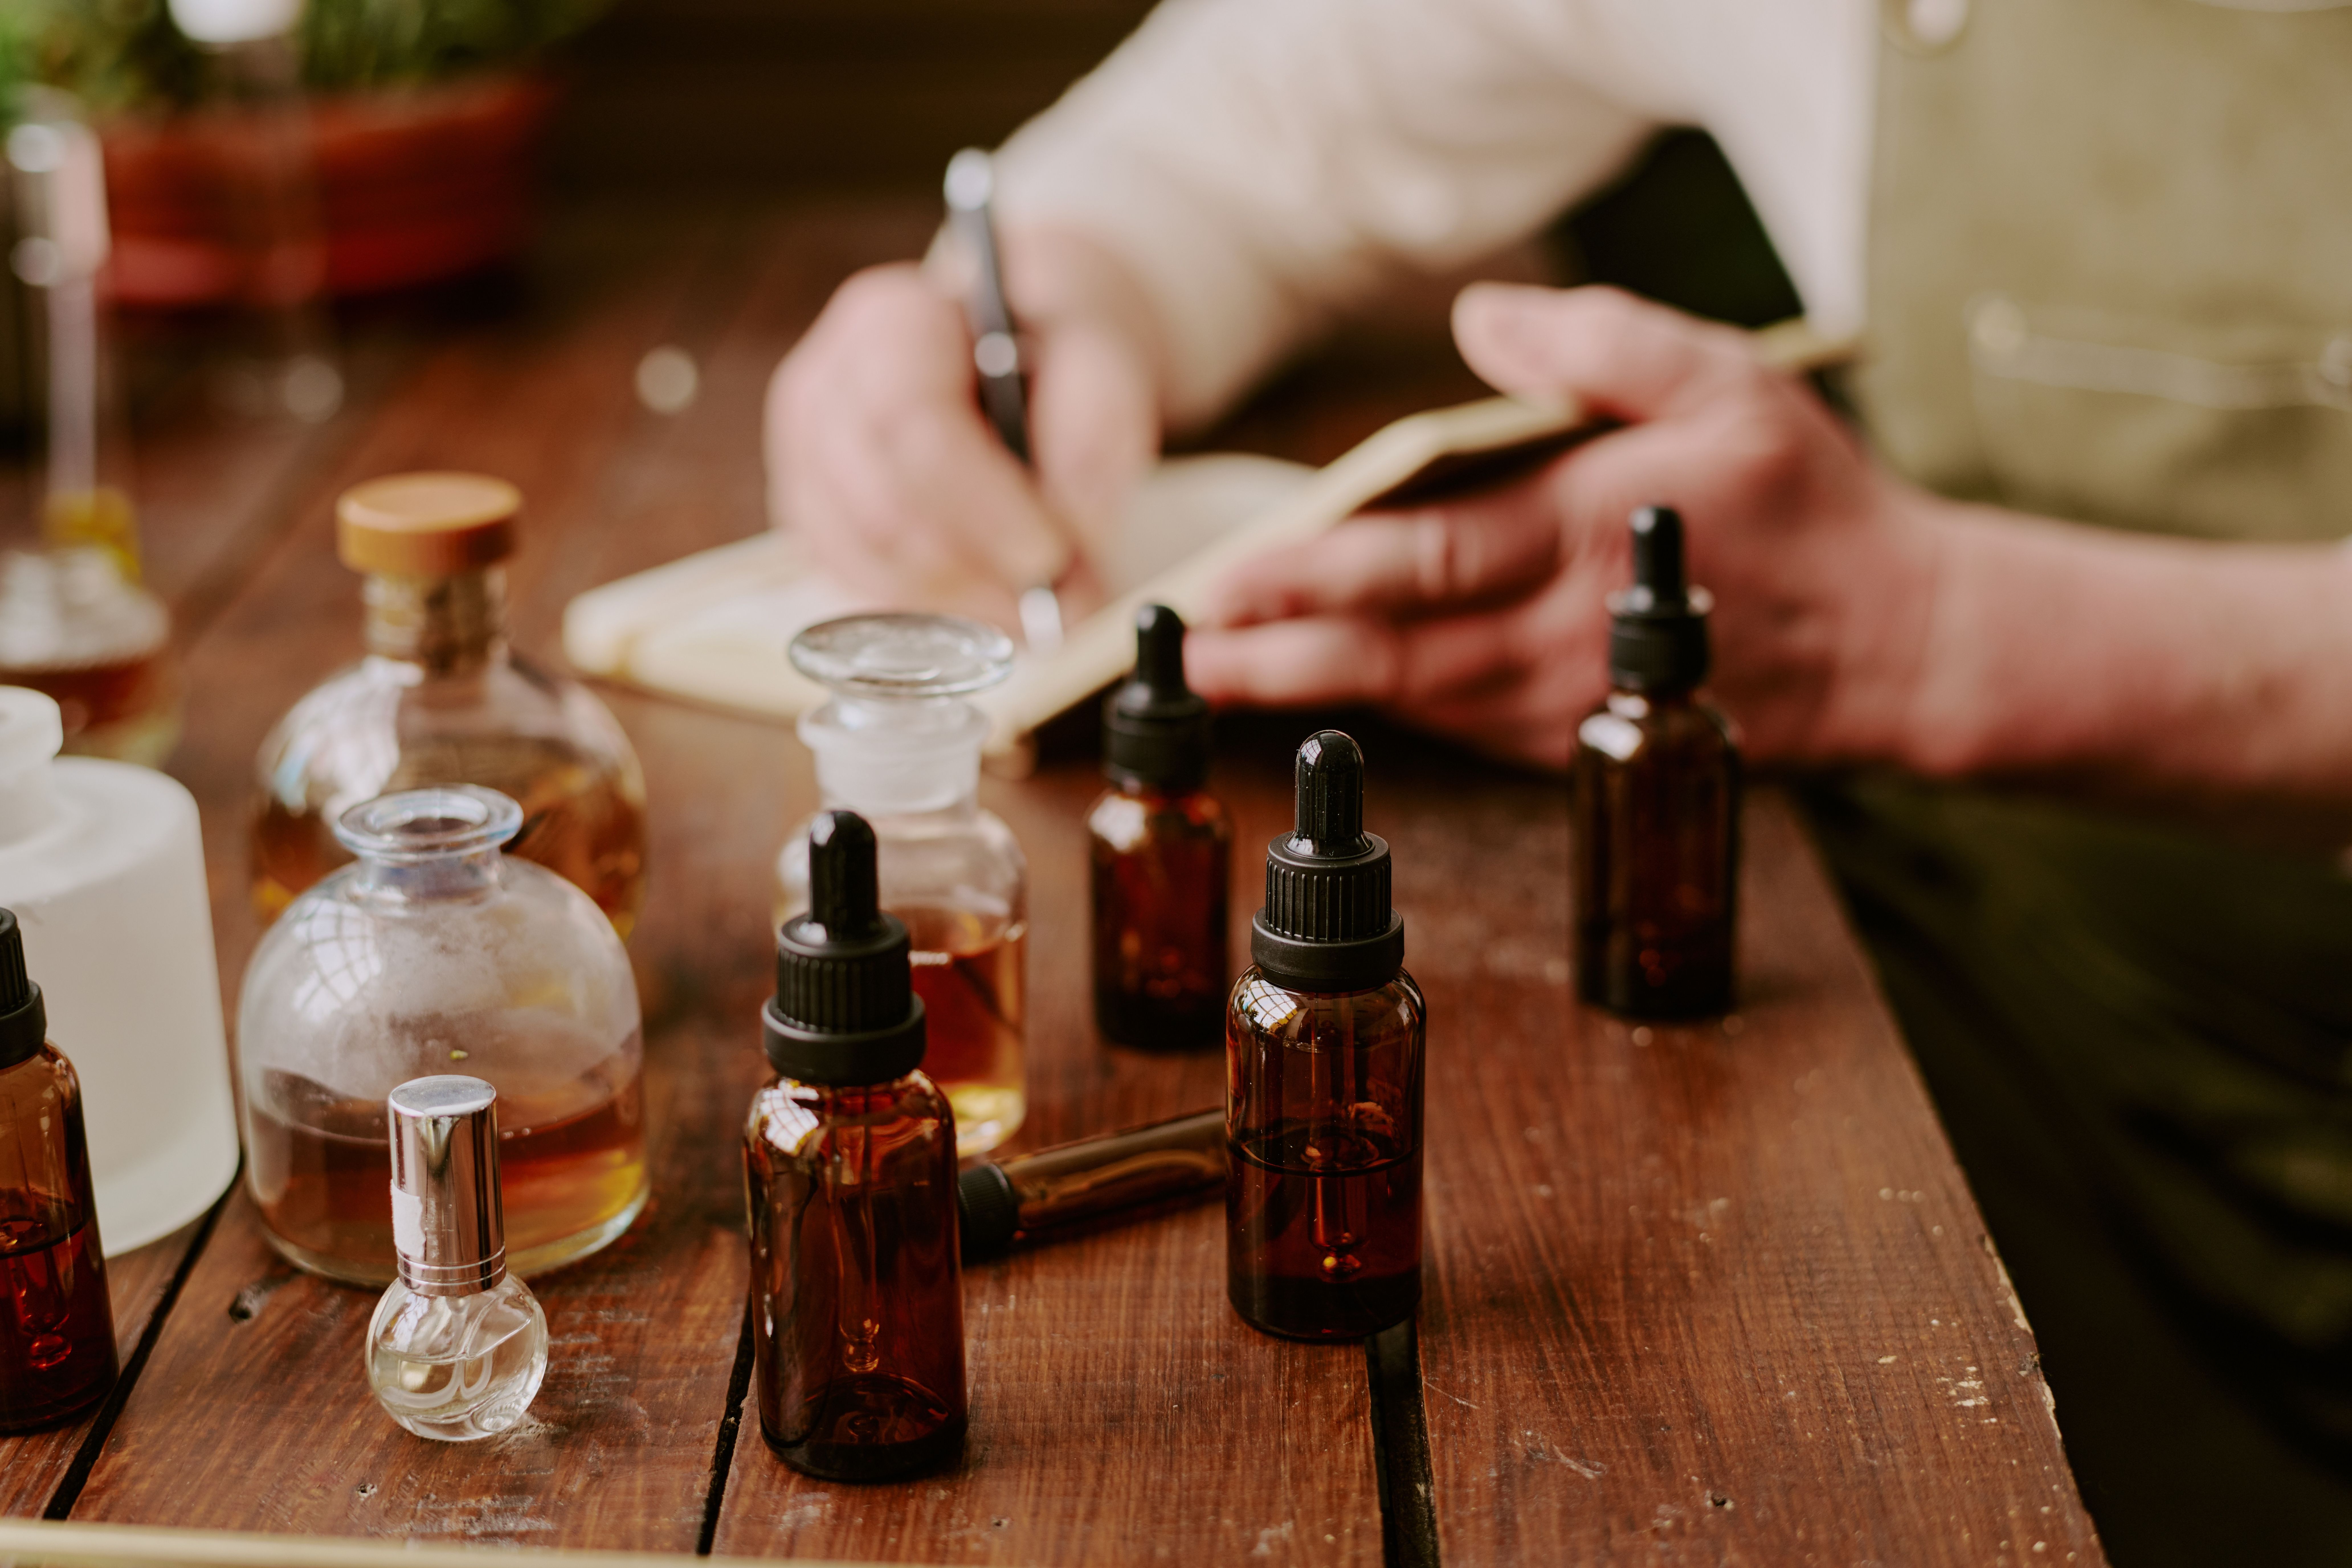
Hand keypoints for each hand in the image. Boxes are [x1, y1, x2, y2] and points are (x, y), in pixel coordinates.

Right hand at [765, 228, 1163, 629]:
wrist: (1016, 350)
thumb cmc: (1049, 346)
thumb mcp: (1099, 350)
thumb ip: (1096, 416)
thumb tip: (1072, 517)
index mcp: (890, 322)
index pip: (911, 425)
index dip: (981, 507)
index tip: (1051, 554)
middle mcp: (827, 387)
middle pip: (880, 507)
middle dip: (976, 571)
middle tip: (1059, 601)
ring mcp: (807, 457)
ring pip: (864, 559)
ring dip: (958, 603)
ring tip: (1036, 608)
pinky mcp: (813, 516)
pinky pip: (857, 586)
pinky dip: (928, 611)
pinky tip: (987, 603)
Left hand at [1186, 283, 1945, 770]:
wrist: (1891, 640)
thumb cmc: (1805, 502)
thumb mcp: (1729, 384)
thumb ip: (1603, 343)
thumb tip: (1486, 317)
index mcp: (1582, 541)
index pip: (1419, 564)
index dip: (1316, 574)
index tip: (1230, 577)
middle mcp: (1556, 636)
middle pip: (1387, 653)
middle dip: (1273, 654)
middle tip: (1176, 653)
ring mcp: (1557, 700)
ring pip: (1408, 701)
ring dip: (1308, 688)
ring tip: (1214, 673)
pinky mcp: (1565, 733)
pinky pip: (1450, 721)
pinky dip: (1379, 705)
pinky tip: (1318, 685)